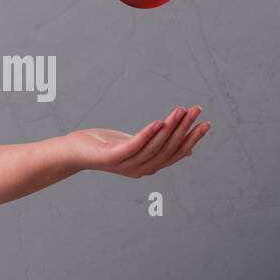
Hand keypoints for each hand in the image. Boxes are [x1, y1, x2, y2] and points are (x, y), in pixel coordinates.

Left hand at [63, 105, 210, 176]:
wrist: (73, 153)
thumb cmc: (104, 146)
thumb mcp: (135, 146)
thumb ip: (159, 148)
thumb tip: (188, 150)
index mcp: (149, 166)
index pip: (176, 153)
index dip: (192, 138)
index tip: (206, 123)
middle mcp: (141, 169)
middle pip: (168, 148)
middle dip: (185, 128)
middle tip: (196, 111)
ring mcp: (127, 164)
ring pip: (155, 146)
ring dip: (170, 128)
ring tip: (180, 111)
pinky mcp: (113, 157)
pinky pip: (135, 145)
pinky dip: (148, 134)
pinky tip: (158, 122)